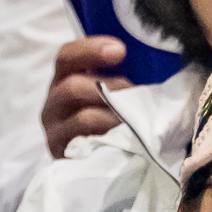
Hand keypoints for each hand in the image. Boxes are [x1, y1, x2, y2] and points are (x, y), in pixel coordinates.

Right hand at [42, 37, 127, 159]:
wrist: (103, 161)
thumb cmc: (113, 117)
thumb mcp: (112, 90)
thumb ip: (123, 73)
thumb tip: (158, 58)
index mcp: (64, 79)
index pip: (67, 56)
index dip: (91, 50)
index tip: (121, 51)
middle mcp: (53, 103)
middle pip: (73, 87)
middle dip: (110, 89)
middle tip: (135, 96)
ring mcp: (55, 131)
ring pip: (84, 118)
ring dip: (115, 117)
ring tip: (134, 122)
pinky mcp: (63, 156)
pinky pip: (88, 145)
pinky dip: (110, 139)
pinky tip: (124, 139)